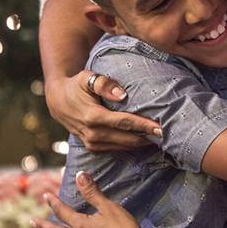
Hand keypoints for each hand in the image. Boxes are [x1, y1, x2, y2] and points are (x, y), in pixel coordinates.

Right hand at [45, 70, 160, 151]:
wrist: (58, 101)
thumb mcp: (87, 78)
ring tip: (161, 139)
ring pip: (123, 147)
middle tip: (168, 135)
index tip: (161, 128)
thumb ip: (104, 84)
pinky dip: (131, 146)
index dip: (144, 126)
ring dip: (142, 144)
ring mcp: (91, 143)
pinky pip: (116, 150)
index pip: (124, 123)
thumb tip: (123, 95)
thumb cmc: (76, 86)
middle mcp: (92, 133)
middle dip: (148, 137)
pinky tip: (145, 141)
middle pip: (127, 138)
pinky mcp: (92, 147)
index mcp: (93, 116)